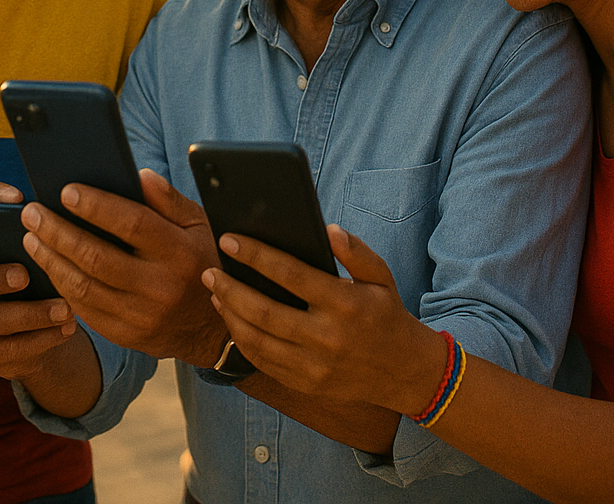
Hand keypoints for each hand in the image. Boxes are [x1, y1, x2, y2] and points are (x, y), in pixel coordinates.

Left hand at [22, 169, 228, 366]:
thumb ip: (169, 200)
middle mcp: (160, 286)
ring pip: (83, 286)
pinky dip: (61, 284)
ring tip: (31, 236)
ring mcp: (141, 315)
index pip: (132, 224)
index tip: (66, 191)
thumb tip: (138, 176)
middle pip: (97, 257)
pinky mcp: (125, 335)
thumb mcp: (198, 227)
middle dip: (58, 232)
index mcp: (179, 252)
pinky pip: (83, 308)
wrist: (209, 330)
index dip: (96, 206)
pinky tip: (49, 264)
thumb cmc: (198, 262)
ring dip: (51, 259)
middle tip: (33, 212)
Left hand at [203, 224, 445, 414]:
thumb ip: (356, 251)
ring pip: (257, 340)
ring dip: (230, 314)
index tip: (229, 240)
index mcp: (344, 304)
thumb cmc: (386, 314)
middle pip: (264, 311)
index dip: (256, 256)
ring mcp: (314, 366)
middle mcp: (327, 337)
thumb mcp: (381, 277)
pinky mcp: (306, 383)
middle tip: (210, 271)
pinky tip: (232, 319)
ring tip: (215, 292)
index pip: (290, 274)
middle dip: (230, 288)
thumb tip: (328, 229)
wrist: (403, 372)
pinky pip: (263, 362)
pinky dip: (242, 340)